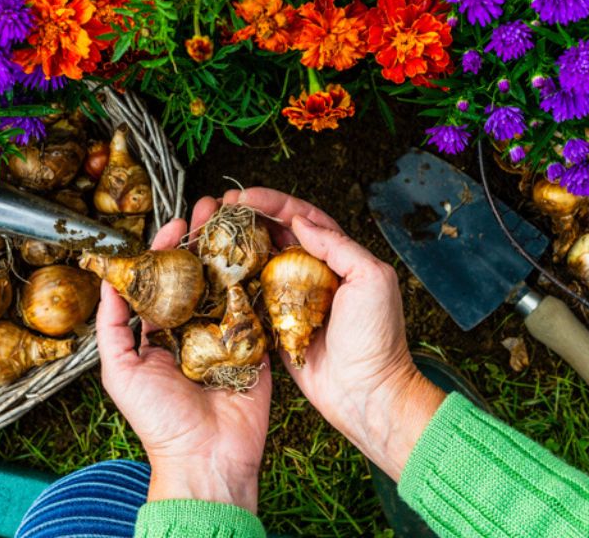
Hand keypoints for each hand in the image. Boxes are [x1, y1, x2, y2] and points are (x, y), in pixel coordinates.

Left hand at [96, 217, 271, 511]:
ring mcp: (226, 335)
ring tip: (238, 218)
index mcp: (159, 334)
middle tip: (212, 207)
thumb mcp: (119, 370)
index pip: (162, 280)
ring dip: (232, 250)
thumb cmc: (158, 420)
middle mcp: (193, 330)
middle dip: (204, 239)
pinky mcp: (255, 345)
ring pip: (229, 283)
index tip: (176, 222)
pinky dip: (259, 279)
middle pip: (198, 274)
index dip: (167, 249)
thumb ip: (112, 325)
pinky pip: (258, 307)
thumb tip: (109, 280)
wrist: (207, 457)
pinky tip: (263, 250)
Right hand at [201, 188, 444, 480]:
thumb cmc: (377, 337)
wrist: (367, 393)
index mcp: (339, 258)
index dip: (274, 203)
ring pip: (260, 263)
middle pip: (276, 235)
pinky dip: (234, 283)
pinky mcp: (277, 325)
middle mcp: (313, 274)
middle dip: (249, 219)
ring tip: (211, 232)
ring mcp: (292, 299)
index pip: (303, 218)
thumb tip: (301, 221)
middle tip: (220, 208)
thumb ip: (338, 246)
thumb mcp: (371, 279)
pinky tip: (215, 271)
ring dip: (237, 247)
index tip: (245, 196)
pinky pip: (252, 298)